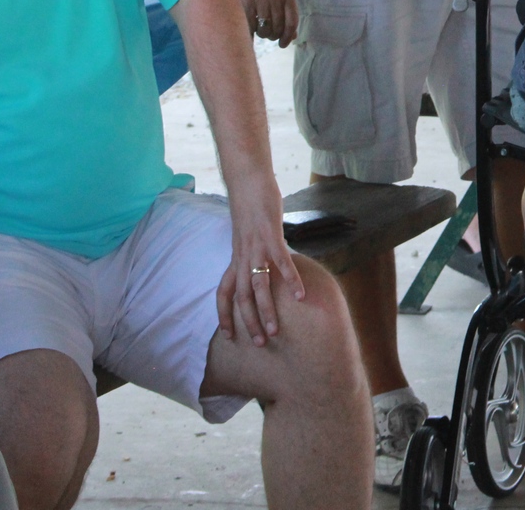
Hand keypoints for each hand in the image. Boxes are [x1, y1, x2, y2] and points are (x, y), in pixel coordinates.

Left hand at [217, 184, 304, 346]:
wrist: (247, 181)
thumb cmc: (250, 206)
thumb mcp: (247, 233)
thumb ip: (253, 251)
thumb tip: (262, 262)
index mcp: (235, 258)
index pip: (223, 293)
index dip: (223, 315)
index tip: (228, 335)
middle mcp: (242, 257)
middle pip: (240, 297)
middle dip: (248, 322)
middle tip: (259, 343)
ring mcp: (256, 247)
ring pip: (258, 286)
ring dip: (266, 310)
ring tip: (275, 331)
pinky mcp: (271, 236)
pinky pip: (281, 263)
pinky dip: (290, 280)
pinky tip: (301, 295)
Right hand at [226, 0, 297, 47]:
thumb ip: (287, 8)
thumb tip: (292, 36)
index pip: (292, 21)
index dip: (288, 36)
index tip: (283, 43)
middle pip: (277, 27)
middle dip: (272, 34)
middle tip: (267, 33)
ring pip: (263, 28)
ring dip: (261, 33)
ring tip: (258, 27)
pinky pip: (249, 24)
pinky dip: (249, 31)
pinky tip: (247, 28)